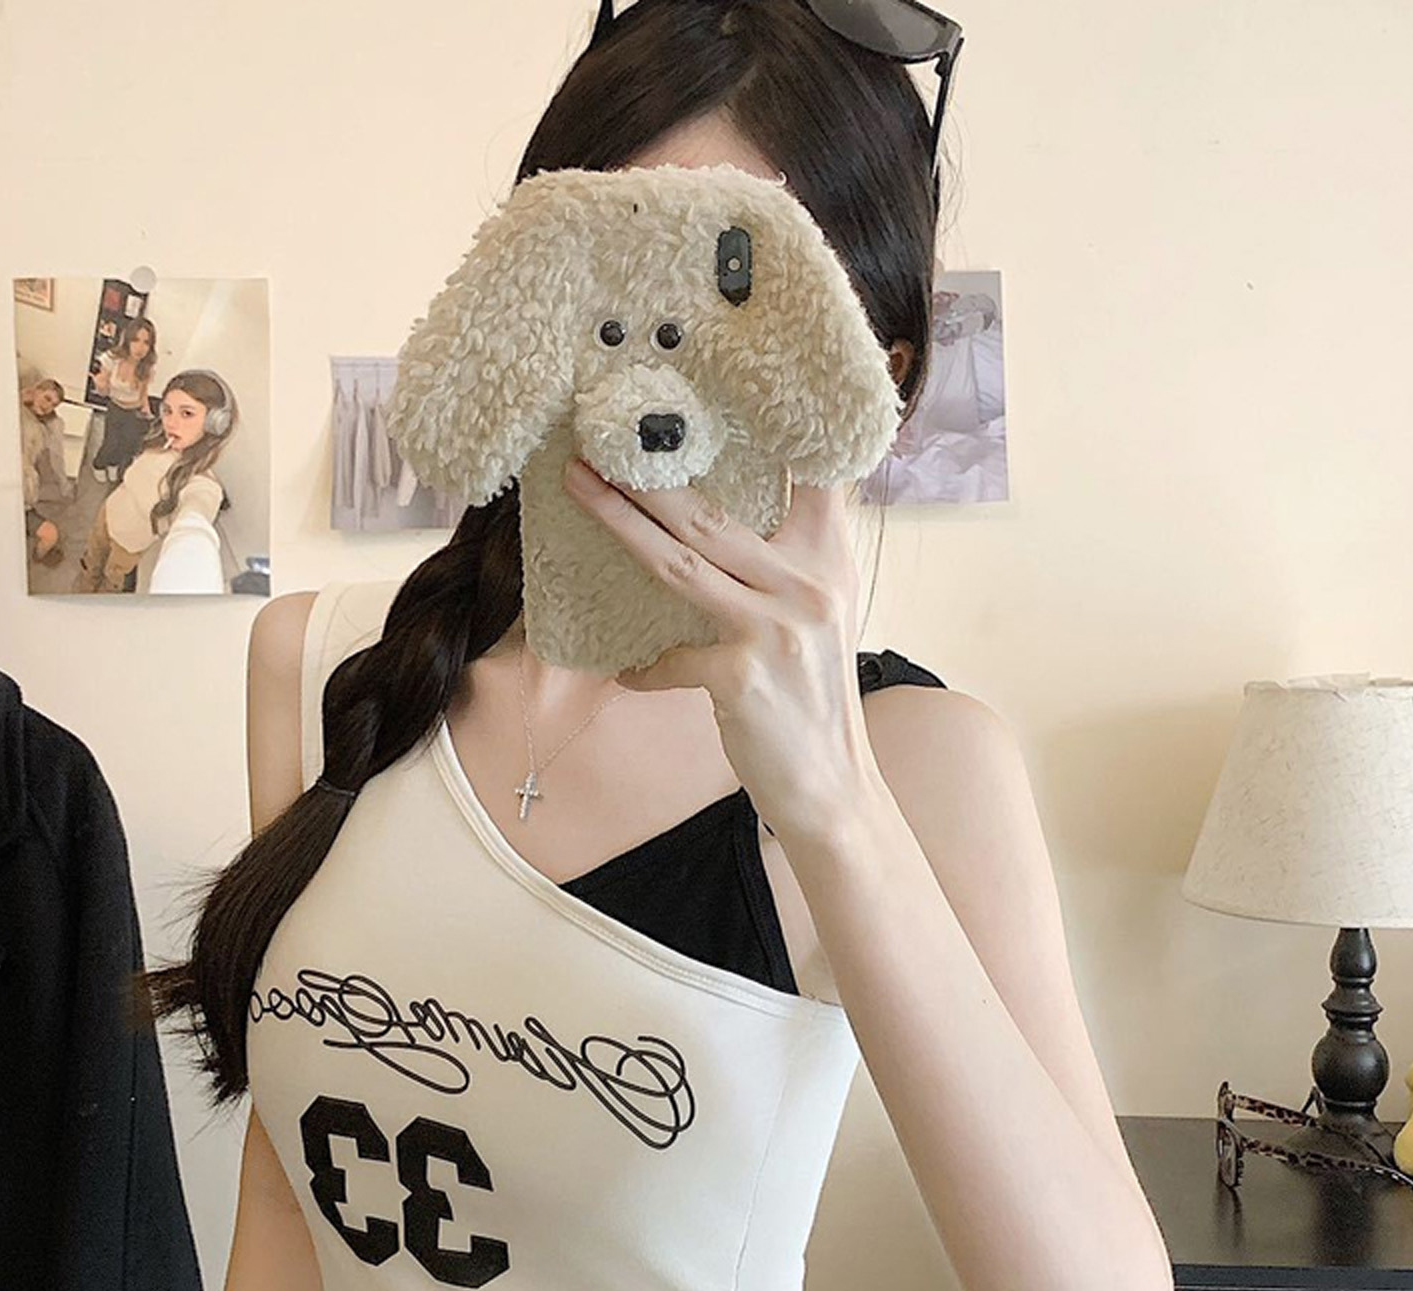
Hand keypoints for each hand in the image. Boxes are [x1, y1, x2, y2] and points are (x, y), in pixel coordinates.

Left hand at [560, 455, 881, 845]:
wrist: (832, 786)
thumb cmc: (813, 697)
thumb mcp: (820, 615)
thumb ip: (789, 563)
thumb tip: (722, 518)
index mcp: (828, 559)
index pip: (809, 471)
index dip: (769, 421)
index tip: (707, 382)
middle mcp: (807, 584)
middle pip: (710, 512)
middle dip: (644, 472)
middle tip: (595, 432)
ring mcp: (775, 629)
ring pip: (680, 562)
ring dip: (620, 523)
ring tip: (579, 486)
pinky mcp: (742, 676)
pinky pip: (671, 659)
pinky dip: (645, 669)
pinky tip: (630, 675)